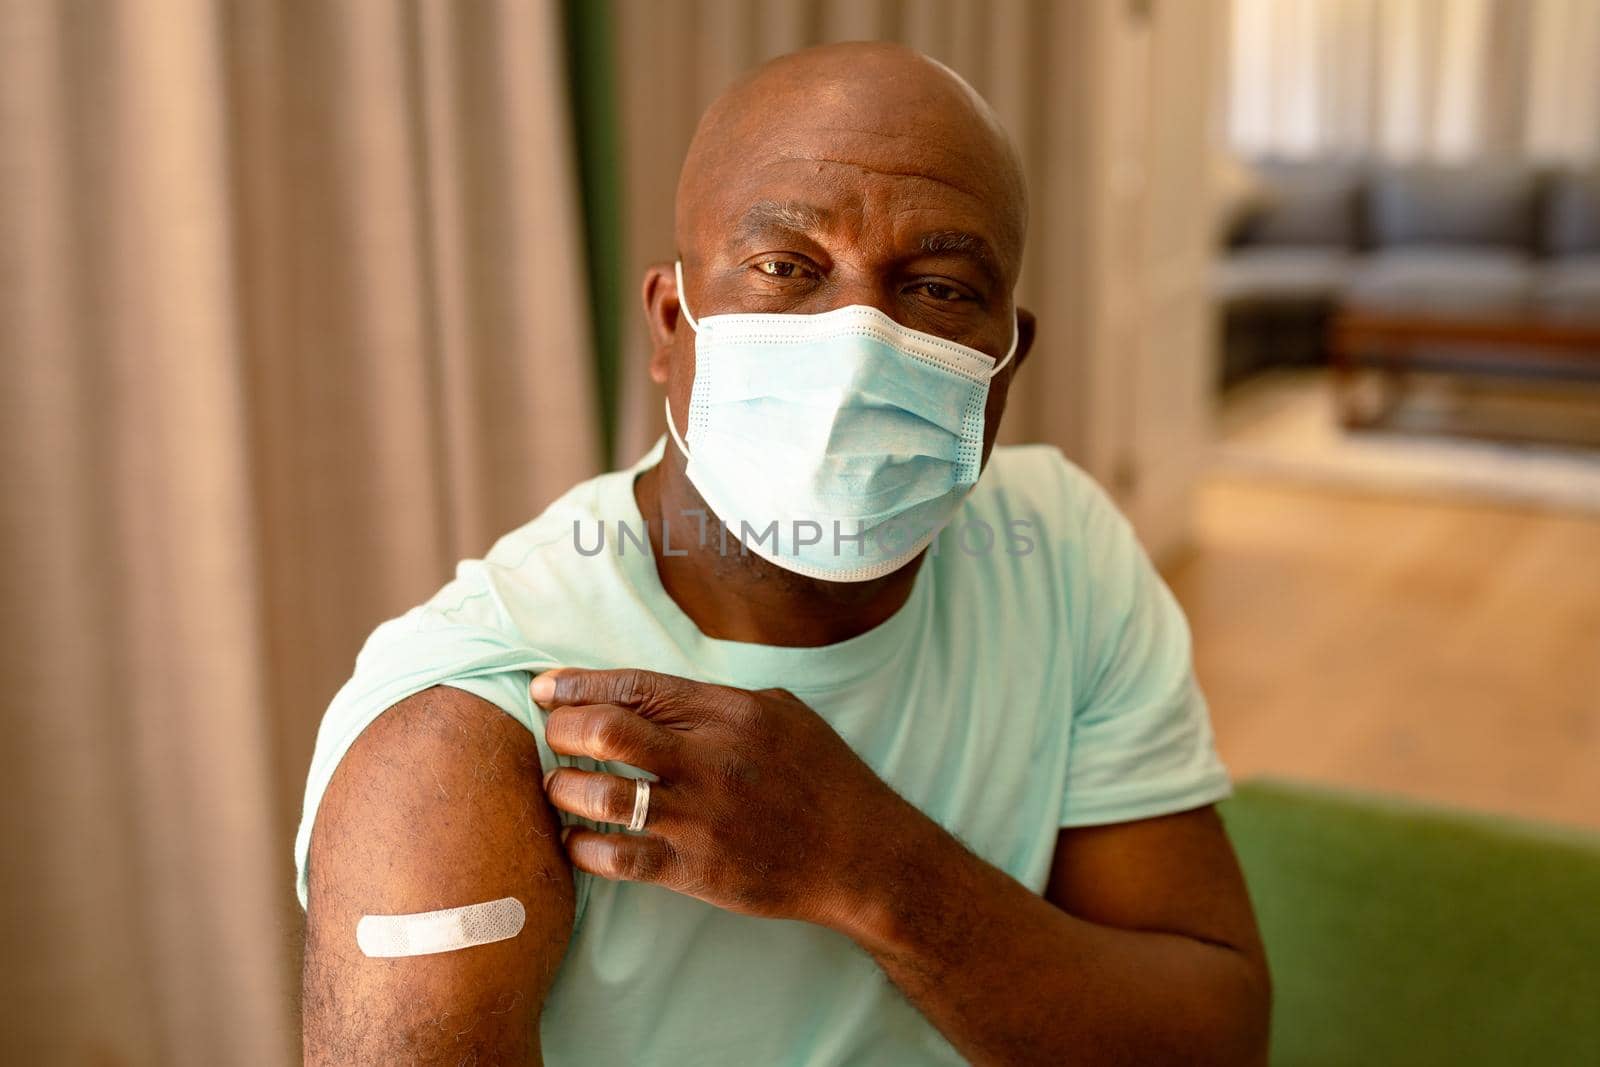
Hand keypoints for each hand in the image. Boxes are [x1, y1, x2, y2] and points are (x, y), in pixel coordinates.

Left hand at [531, 667, 920, 930]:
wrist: (861, 854)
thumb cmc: (823, 777)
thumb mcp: (783, 712)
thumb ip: (720, 700)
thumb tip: (655, 692)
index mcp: (730, 712)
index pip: (635, 685)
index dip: (579, 684)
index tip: (546, 689)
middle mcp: (711, 759)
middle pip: (606, 730)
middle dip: (562, 729)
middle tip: (550, 735)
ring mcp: (701, 817)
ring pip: (601, 794)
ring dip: (562, 787)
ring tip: (555, 786)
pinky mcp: (696, 868)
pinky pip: (616, 857)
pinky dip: (580, 846)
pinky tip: (574, 839)